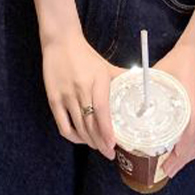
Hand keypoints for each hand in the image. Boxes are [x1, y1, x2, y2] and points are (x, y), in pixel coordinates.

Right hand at [41, 30, 123, 159]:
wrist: (61, 42)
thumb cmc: (86, 55)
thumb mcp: (105, 66)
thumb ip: (121, 78)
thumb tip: (141, 87)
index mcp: (97, 81)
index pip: (102, 111)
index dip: (107, 130)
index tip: (113, 145)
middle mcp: (81, 90)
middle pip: (90, 124)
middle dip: (100, 142)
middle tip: (109, 153)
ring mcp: (66, 96)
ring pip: (78, 127)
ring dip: (89, 141)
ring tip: (98, 146)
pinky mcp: (53, 100)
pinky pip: (63, 125)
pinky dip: (73, 136)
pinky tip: (81, 139)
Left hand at [155, 41, 194, 178]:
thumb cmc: (178, 61)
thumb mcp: (160, 73)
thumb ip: (148, 89)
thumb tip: (132, 105)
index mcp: (192, 100)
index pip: (189, 132)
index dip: (179, 151)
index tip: (168, 161)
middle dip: (182, 159)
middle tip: (168, 170)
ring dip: (192, 155)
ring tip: (178, 164)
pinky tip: (192, 152)